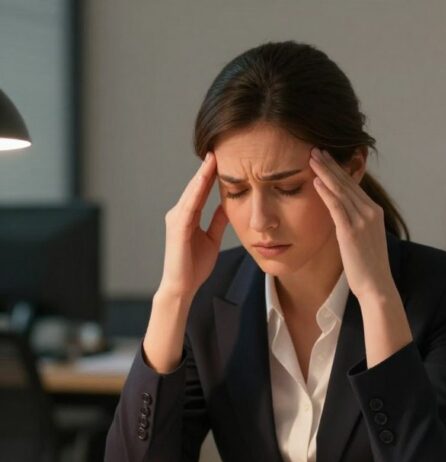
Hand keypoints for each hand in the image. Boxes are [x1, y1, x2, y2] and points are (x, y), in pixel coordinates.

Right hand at [158, 152, 228, 299]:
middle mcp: (179, 214)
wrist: (183, 287)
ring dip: (201, 176)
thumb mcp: (212, 238)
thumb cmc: (194, 265)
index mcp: (188, 216)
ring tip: (212, 158)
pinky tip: (203, 181)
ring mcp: (176, 220)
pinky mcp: (177, 229)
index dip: (211, 174)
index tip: (222, 157)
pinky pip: (189, 207)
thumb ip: (218, 221)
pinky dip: (196, 193)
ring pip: (191, 193)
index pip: (202, 190)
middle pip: (195, 187)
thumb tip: (227, 205)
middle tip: (217, 148)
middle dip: (206, 169)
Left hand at [309, 147, 396, 301]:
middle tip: (316, 149)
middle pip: (347, 182)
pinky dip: (326, 192)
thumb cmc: (368, 267)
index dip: (338, 170)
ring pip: (341, 190)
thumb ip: (356, 224)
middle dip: (330, 164)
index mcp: (375, 212)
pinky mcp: (351, 231)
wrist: (376, 286)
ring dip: (325, 172)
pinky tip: (316, 181)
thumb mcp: (365, 240)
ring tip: (312, 157)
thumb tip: (343, 217)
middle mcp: (371, 212)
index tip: (325, 158)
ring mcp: (362, 220)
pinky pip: (337, 206)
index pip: (354, 185)